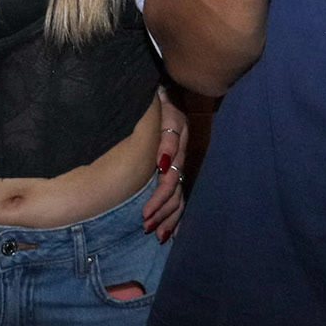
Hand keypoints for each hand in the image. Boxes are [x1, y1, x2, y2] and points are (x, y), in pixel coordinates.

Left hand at [142, 87, 187, 241]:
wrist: (165, 90)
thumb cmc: (159, 103)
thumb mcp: (163, 114)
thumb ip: (166, 140)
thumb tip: (164, 164)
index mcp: (175, 148)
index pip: (169, 181)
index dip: (158, 198)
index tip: (145, 213)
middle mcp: (179, 158)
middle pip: (175, 192)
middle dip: (162, 212)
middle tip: (147, 227)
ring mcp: (179, 163)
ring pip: (179, 196)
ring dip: (170, 217)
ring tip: (159, 235)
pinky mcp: (176, 167)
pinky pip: (180, 195)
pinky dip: (177, 214)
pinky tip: (174, 231)